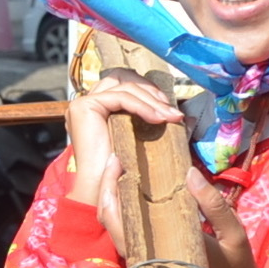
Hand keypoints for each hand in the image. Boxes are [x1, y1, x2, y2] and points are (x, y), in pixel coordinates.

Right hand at [61, 66, 185, 260]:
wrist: (103, 191)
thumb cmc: (122, 171)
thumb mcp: (144, 139)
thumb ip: (158, 123)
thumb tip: (185, 114)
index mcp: (99, 108)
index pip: (125, 83)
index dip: (149, 90)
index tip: (171, 110)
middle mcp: (89, 102)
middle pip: (123, 76)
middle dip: (152, 90)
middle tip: (172, 112)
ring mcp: (83, 103)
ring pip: (125, 86)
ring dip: (152, 100)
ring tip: (170, 117)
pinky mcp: (84, 107)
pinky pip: (121, 97)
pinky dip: (143, 105)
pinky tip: (158, 119)